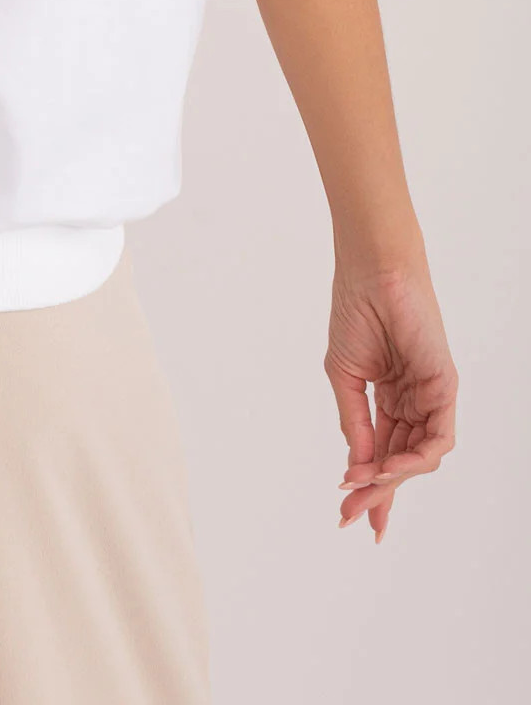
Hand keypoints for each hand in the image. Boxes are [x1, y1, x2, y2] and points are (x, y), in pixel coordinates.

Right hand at [326, 254, 456, 541]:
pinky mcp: (445, 387)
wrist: (370, 274)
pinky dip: (414, 457)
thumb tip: (356, 467)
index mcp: (390, 399)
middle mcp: (414, 403)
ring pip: (420, 456)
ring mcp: (431, 397)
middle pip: (399, 461)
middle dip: (376, 491)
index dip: (369, 487)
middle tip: (351, 515)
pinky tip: (388, 466)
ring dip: (392, 478)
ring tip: (363, 488)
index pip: (382, 453)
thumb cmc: (355, 312)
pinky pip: (437, 437)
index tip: (349, 516)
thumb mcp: (344, 376)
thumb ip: (354, 422)